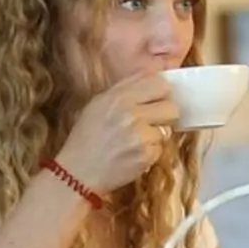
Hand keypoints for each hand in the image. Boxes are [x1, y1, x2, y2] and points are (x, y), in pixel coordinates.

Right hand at [53, 73, 179, 193]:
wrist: (77, 173)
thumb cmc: (87, 138)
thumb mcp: (98, 104)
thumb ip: (125, 89)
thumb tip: (152, 75)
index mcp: (118, 97)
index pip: (158, 82)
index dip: (161, 92)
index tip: (157, 100)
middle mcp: (130, 113)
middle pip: (171, 106)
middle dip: (165, 115)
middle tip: (152, 122)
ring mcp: (140, 135)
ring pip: (167, 129)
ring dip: (156, 135)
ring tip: (137, 140)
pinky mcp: (146, 155)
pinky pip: (161, 148)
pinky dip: (151, 153)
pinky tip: (134, 154)